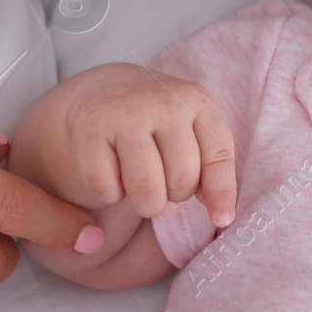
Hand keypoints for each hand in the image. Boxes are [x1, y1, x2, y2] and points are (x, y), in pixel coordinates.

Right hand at [60, 64, 236, 226]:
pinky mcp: (90, 130)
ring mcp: (125, 114)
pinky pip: (108, 189)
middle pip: (182, 180)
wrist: (101, 91)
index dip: (222, 193)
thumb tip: (222, 216)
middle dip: (174, 194)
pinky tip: (110, 170)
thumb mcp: (191, 130)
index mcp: (196, 100)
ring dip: (145, 203)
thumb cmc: (156, 122)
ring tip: (141, 185)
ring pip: (147, 190)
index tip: (221, 220)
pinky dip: (109, 193)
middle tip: (162, 178)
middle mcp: (163, 102)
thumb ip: (211, 166)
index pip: (218, 154)